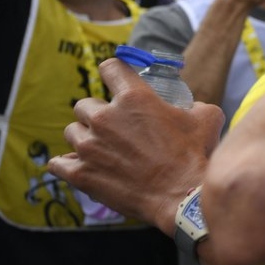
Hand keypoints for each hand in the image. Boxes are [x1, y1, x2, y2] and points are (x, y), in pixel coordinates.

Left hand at [47, 58, 224, 232]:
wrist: (182, 196)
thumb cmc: (194, 155)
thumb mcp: (207, 118)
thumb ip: (195, 104)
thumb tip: (192, 106)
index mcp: (133, 98)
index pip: (110, 67)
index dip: (114, 72)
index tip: (116, 79)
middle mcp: (105, 118)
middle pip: (84, 104)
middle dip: (97, 113)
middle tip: (113, 127)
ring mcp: (89, 146)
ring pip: (72, 132)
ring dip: (84, 138)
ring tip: (100, 149)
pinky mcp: (81, 173)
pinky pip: (57, 163)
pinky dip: (66, 164)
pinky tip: (78, 166)